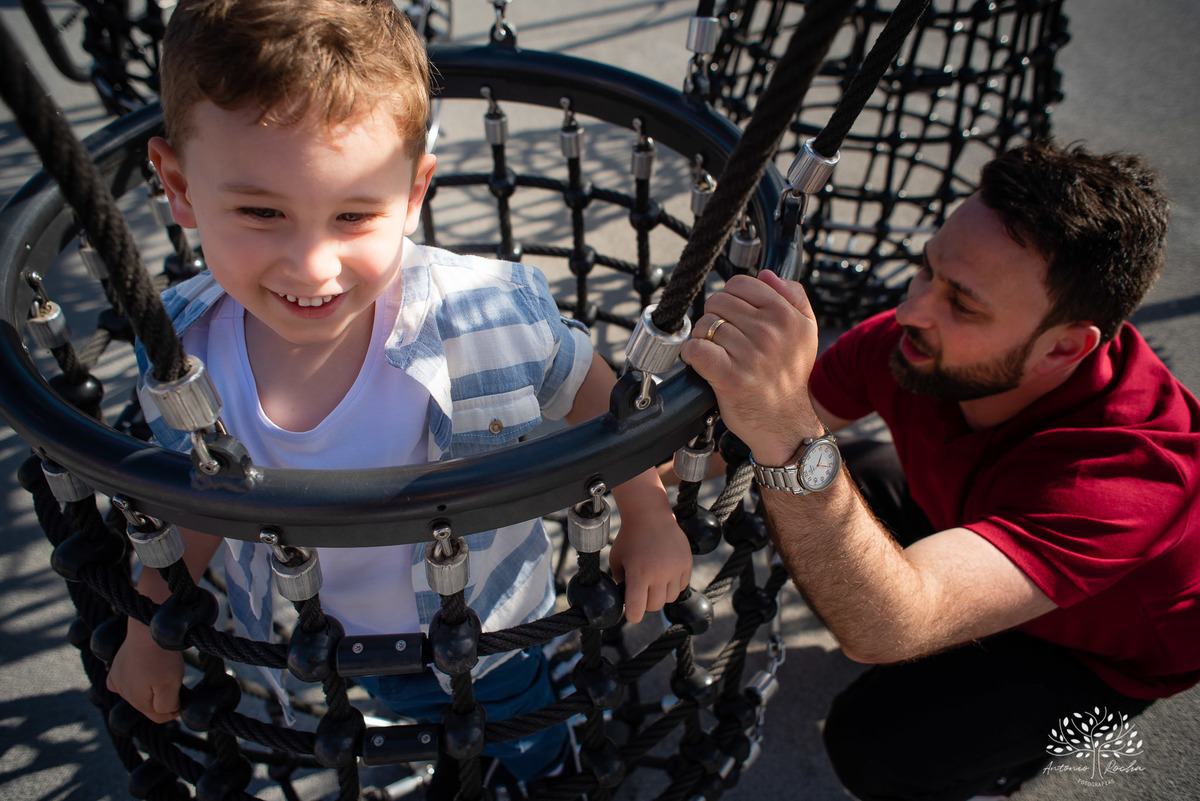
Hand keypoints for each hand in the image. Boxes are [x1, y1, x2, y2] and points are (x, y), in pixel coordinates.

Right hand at [106, 618, 184, 723]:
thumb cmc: (161, 656)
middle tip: (175, 680)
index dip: (174, 709)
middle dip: (162, 698)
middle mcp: (121, 692)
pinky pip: (126, 682)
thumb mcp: (170, 685)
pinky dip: (136, 679)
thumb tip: (168, 713)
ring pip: (138, 693)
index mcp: (136, 700)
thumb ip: (167, 706)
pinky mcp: (116, 667)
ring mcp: (116, 679)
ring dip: (150, 687)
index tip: (184, 695)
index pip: (158, 717)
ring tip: (161, 671)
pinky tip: (143, 672)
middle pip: (148, 705)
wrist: (148, 627)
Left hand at [607, 475, 692, 623]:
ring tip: (654, 580)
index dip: (633, 615)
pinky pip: (682, 586)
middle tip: (642, 590)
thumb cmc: (630, 538)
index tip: (632, 612)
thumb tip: (628, 600)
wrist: (650, 515)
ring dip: (661, 594)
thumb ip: (621, 582)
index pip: (637, 610)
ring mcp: (675, 569)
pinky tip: (665, 573)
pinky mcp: (686, 564)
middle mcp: (659, 573)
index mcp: (638, 574)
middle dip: (646, 602)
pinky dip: (674, 585)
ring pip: (670, 598)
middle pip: (655, 606)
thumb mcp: (617, 560)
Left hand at [682, 270, 821, 465]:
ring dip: (704, 339)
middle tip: (724, 339)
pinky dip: (692, 354)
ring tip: (717, 354)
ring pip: (705, 325)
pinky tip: (703, 362)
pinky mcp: (730, 377)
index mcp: (787, 316)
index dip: (730, 298)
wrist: (785, 423)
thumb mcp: (806, 331)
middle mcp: (770, 332)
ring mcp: (750, 355)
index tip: (734, 316)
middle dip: (715, 317)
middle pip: (718, 302)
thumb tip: (766, 274)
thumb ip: (792, 296)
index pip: (740, 284)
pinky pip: (696, 349)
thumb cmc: (790, 376)